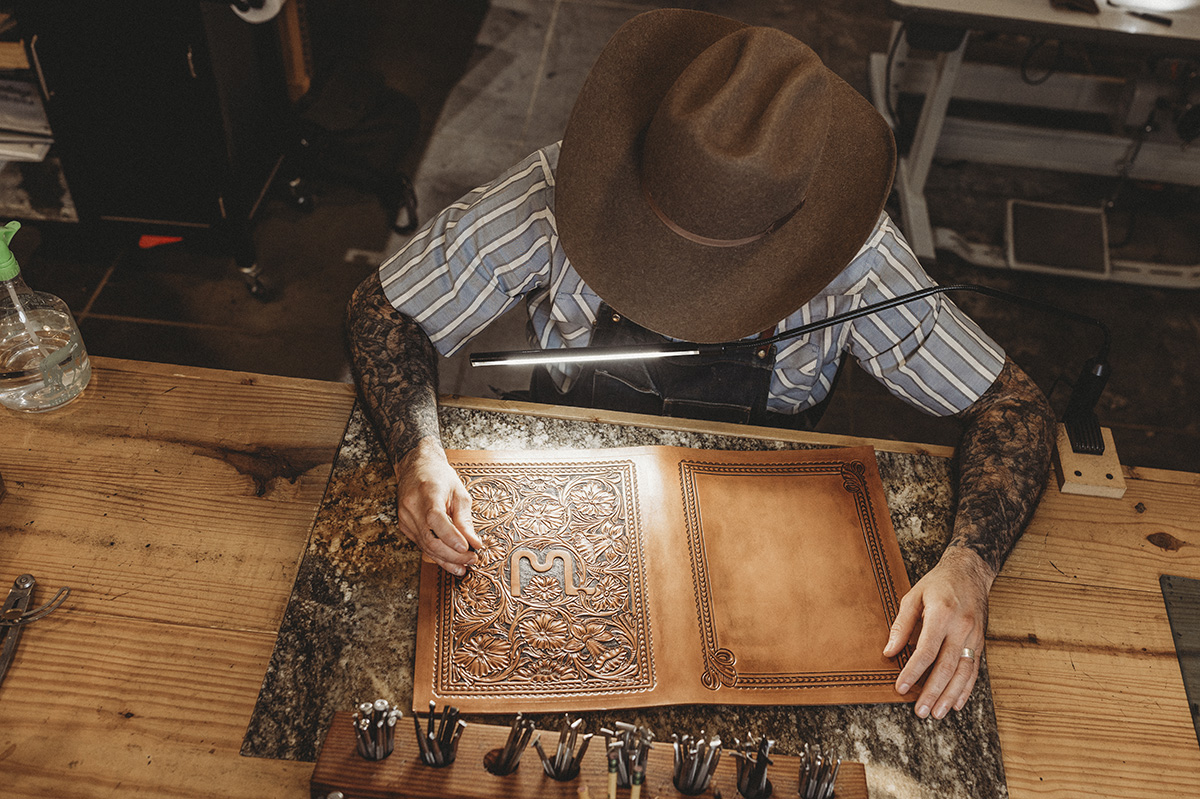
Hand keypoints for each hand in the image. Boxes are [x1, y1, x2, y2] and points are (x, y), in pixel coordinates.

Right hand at [394, 438, 482, 575]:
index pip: (435, 519)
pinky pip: (422, 545)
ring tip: (465, 566)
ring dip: (446, 560)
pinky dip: (437, 555)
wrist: (416, 466)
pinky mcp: (405, 526)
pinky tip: (451, 561)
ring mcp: (405, 518)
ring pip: (425, 547)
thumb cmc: (439, 477)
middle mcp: (412, 507)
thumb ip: (465, 519)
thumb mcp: (459, 492)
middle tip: (472, 559)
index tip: (467, 548)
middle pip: (430, 539)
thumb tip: (474, 543)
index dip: (450, 536)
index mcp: (427, 493)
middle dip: (453, 555)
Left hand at [882, 546, 994, 718]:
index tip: (901, 687)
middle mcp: (962, 628)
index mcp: (942, 614)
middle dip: (933, 691)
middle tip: (920, 711)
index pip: (927, 650)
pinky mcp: (980, 642)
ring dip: (950, 695)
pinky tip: (956, 703)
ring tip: (936, 713)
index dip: (913, 671)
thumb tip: (889, 652)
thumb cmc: (938, 583)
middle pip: (947, 666)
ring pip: (963, 672)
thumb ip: (901, 625)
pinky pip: (974, 669)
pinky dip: (966, 689)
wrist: (970, 572)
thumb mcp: (913, 596)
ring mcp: (974, 636)